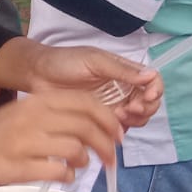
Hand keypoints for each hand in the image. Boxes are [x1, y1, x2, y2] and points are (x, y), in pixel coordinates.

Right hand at [0, 93, 123, 185]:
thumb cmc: (2, 128)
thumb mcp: (29, 109)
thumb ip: (59, 114)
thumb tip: (98, 129)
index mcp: (41, 100)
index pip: (87, 104)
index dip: (109, 120)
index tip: (117, 134)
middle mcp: (37, 117)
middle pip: (87, 128)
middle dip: (106, 146)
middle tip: (111, 158)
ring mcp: (29, 142)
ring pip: (76, 151)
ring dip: (85, 161)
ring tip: (79, 164)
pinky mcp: (23, 166)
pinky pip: (59, 172)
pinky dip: (68, 176)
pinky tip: (64, 175)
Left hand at [20, 43, 163, 129]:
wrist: (37, 75)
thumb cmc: (64, 61)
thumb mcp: (94, 61)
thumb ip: (122, 70)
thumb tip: (151, 76)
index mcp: (124, 72)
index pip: (152, 82)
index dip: (155, 90)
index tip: (147, 96)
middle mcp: (122, 89)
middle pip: (148, 103)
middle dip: (145, 108)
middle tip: (130, 108)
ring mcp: (112, 106)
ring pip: (136, 118)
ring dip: (134, 119)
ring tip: (118, 115)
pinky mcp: (98, 120)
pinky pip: (117, 130)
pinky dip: (119, 131)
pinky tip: (108, 126)